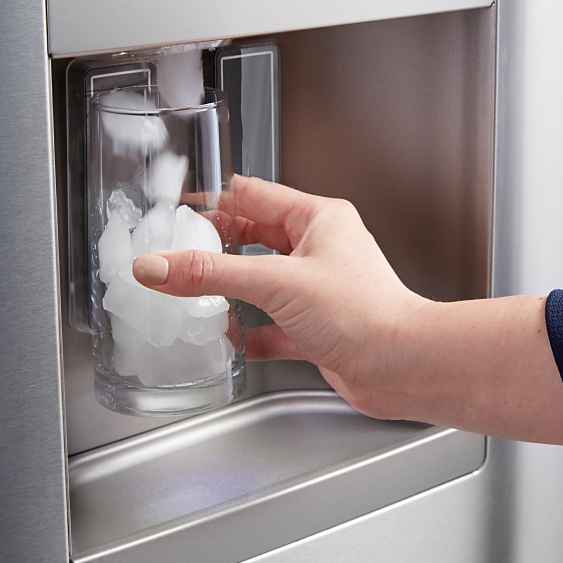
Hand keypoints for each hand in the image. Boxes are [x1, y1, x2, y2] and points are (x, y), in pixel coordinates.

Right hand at [133, 175, 562, 445]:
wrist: (403, 366)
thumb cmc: (365, 313)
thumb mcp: (274, 283)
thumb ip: (211, 274)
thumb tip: (159, 265)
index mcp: (319, 219)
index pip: (254, 196)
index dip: (213, 202)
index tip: (175, 213)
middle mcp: (321, 250)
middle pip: (255, 237)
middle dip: (217, 247)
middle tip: (177, 254)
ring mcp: (320, 290)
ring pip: (263, 282)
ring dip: (232, 290)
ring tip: (194, 294)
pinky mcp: (319, 328)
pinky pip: (274, 325)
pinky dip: (251, 332)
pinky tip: (231, 340)